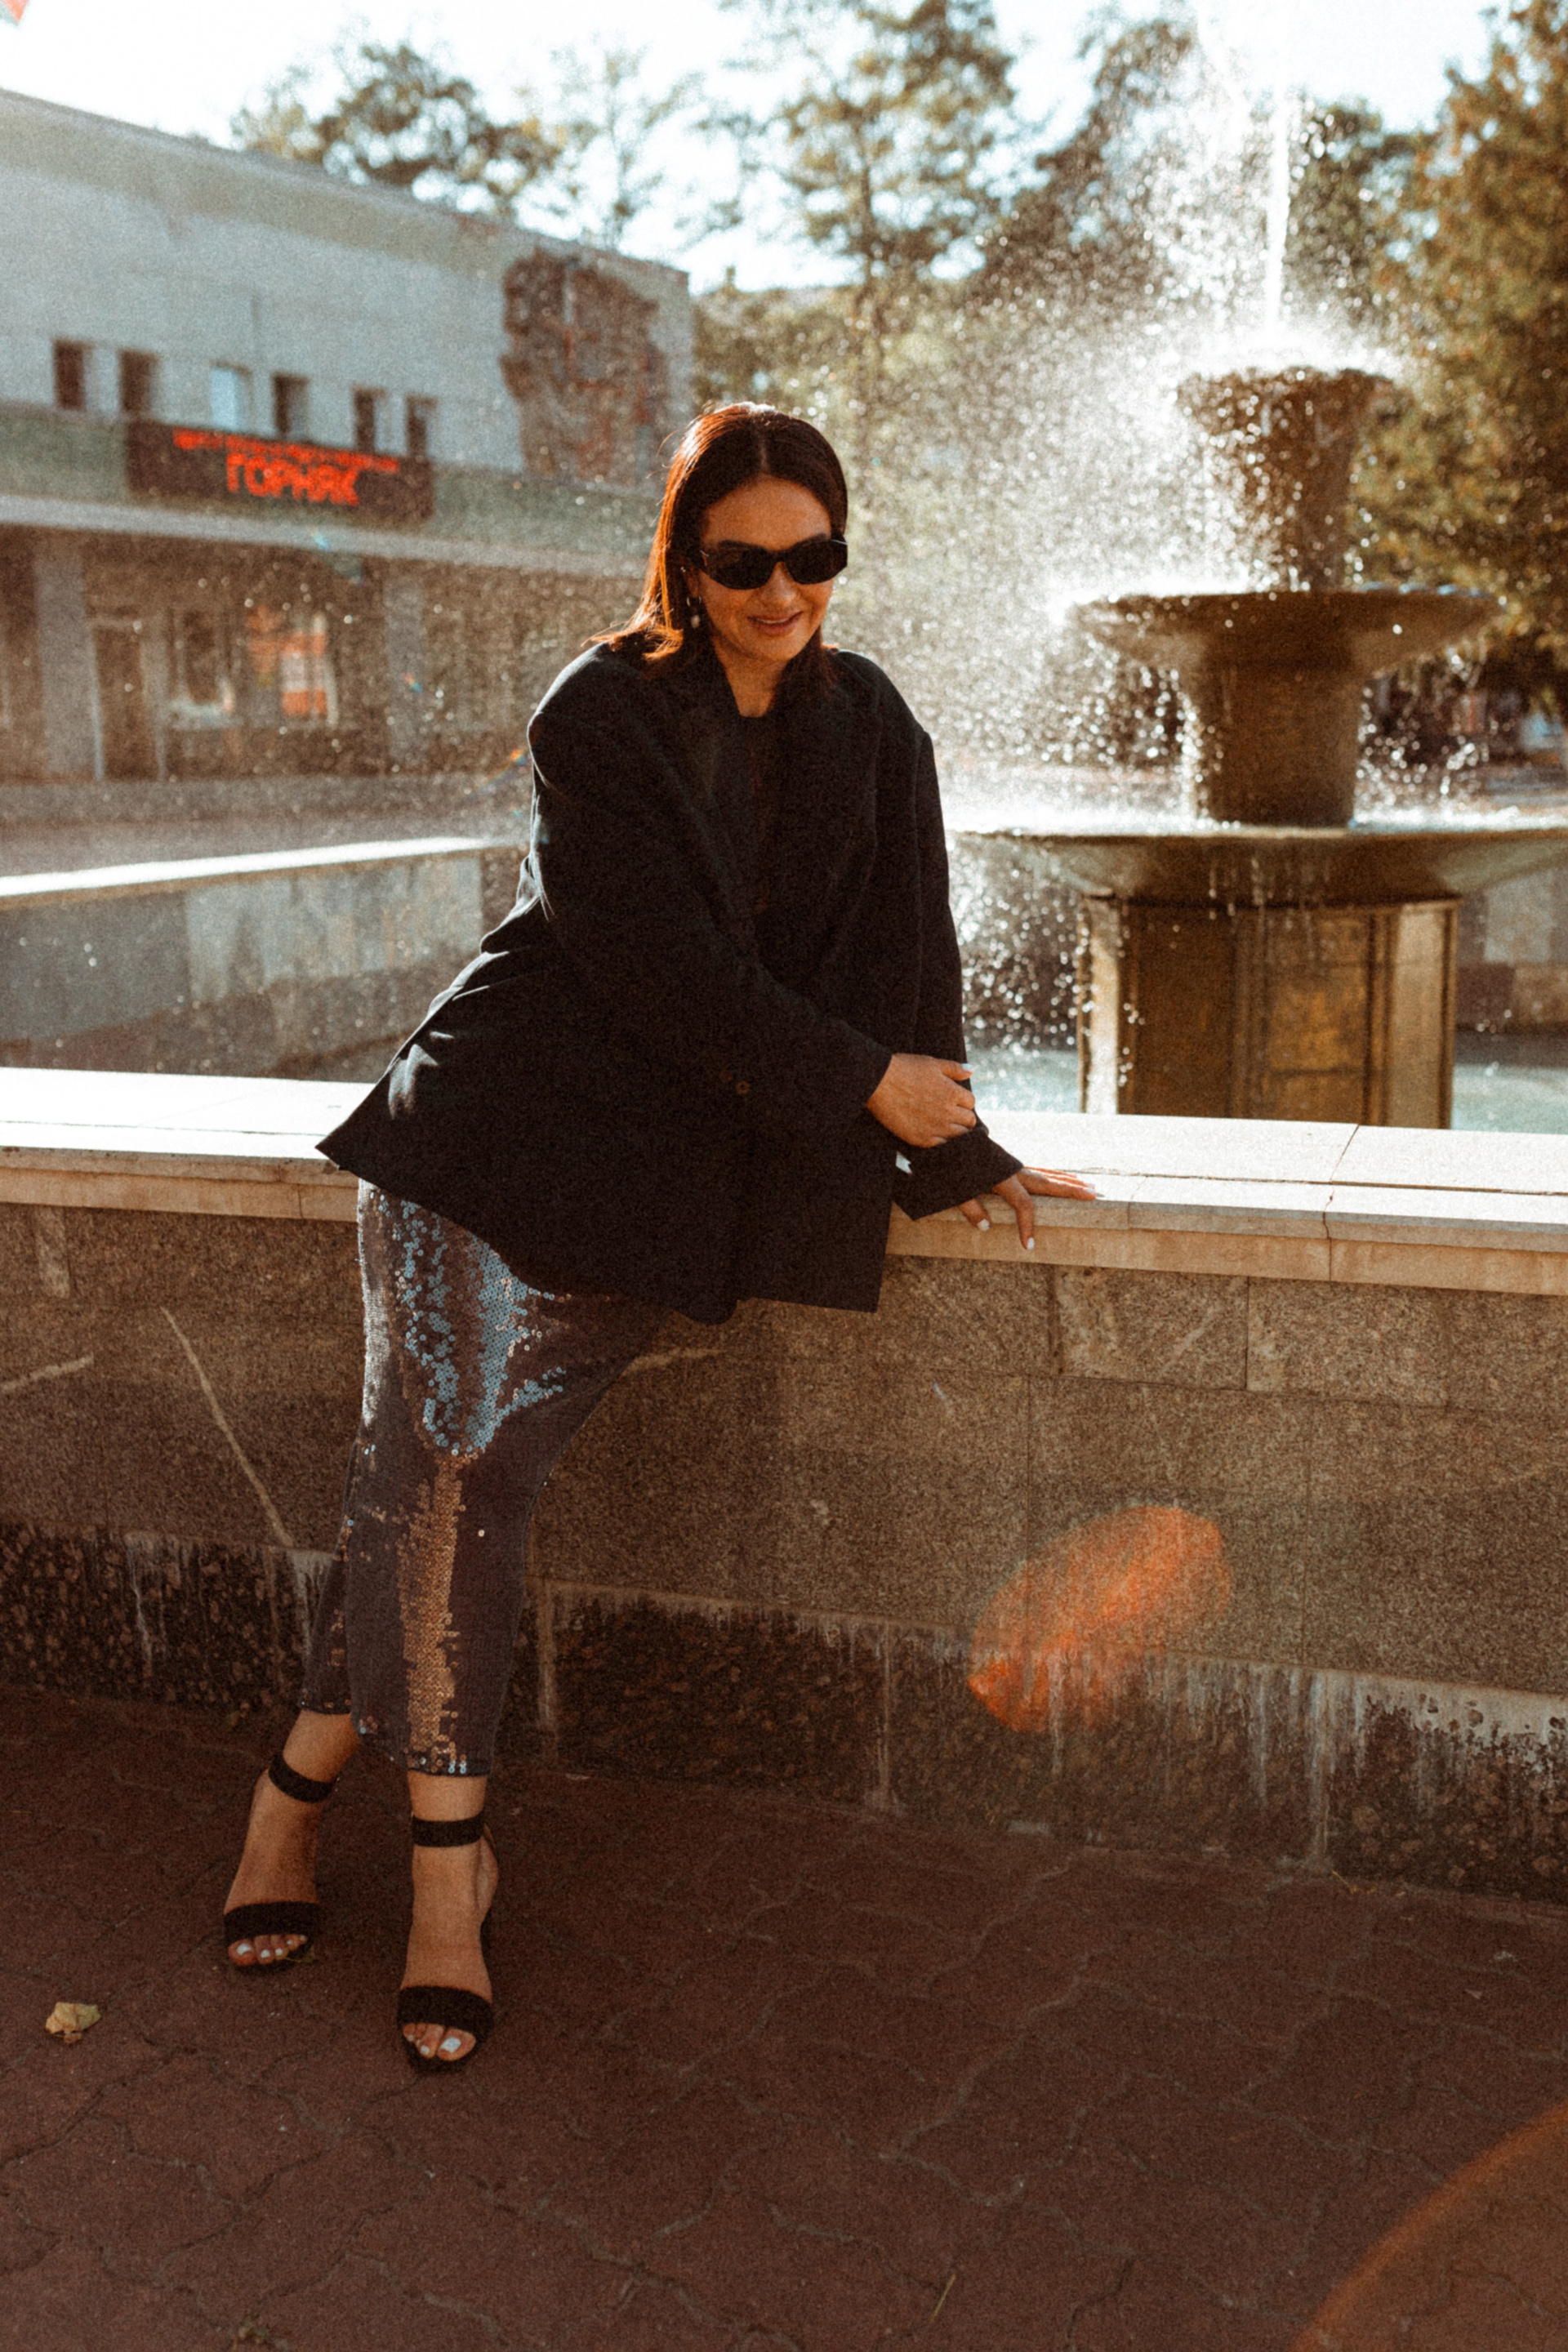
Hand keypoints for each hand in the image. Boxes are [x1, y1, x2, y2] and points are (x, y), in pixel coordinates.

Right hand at [866, 1055, 977, 1148]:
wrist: (878, 1083)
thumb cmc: (904, 1069)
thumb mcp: (932, 1063)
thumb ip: (954, 1069)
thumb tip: (972, 1071)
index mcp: (952, 1093)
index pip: (971, 1102)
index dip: (962, 1099)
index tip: (953, 1098)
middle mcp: (947, 1112)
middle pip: (969, 1121)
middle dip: (963, 1115)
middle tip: (951, 1112)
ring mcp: (935, 1128)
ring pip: (959, 1136)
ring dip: (954, 1129)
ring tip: (942, 1122)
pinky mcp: (921, 1140)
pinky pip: (941, 1145)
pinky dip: (940, 1139)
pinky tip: (931, 1130)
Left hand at [958, 1165, 1097, 1251]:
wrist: (947, 1140)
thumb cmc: (949, 1165)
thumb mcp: (955, 1188)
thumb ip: (971, 1208)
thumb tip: (987, 1227)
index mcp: (1001, 1178)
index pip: (1023, 1204)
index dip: (1027, 1225)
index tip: (1028, 1245)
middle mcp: (1012, 1171)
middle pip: (1047, 1183)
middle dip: (1071, 1190)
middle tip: (1094, 1194)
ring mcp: (1012, 1166)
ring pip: (1046, 1174)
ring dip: (1068, 1181)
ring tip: (1089, 1185)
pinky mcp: (1009, 1164)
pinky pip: (1038, 1171)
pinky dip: (1054, 1175)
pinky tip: (1062, 1178)